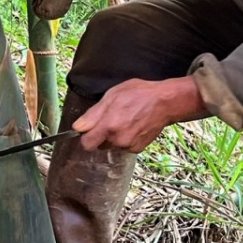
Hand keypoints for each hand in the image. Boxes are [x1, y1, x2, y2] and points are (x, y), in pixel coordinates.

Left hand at [73, 77, 208, 152]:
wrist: (165, 102)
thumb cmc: (139, 93)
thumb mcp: (112, 95)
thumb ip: (93, 114)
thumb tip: (78, 127)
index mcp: (109, 125)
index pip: (86, 143)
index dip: (86, 135)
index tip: (90, 128)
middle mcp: (118, 139)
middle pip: (99, 145)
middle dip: (101, 135)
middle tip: (111, 119)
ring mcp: (129, 146)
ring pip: (112, 146)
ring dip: (114, 137)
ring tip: (125, 120)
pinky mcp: (138, 149)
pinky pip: (124, 147)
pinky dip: (126, 139)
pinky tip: (133, 126)